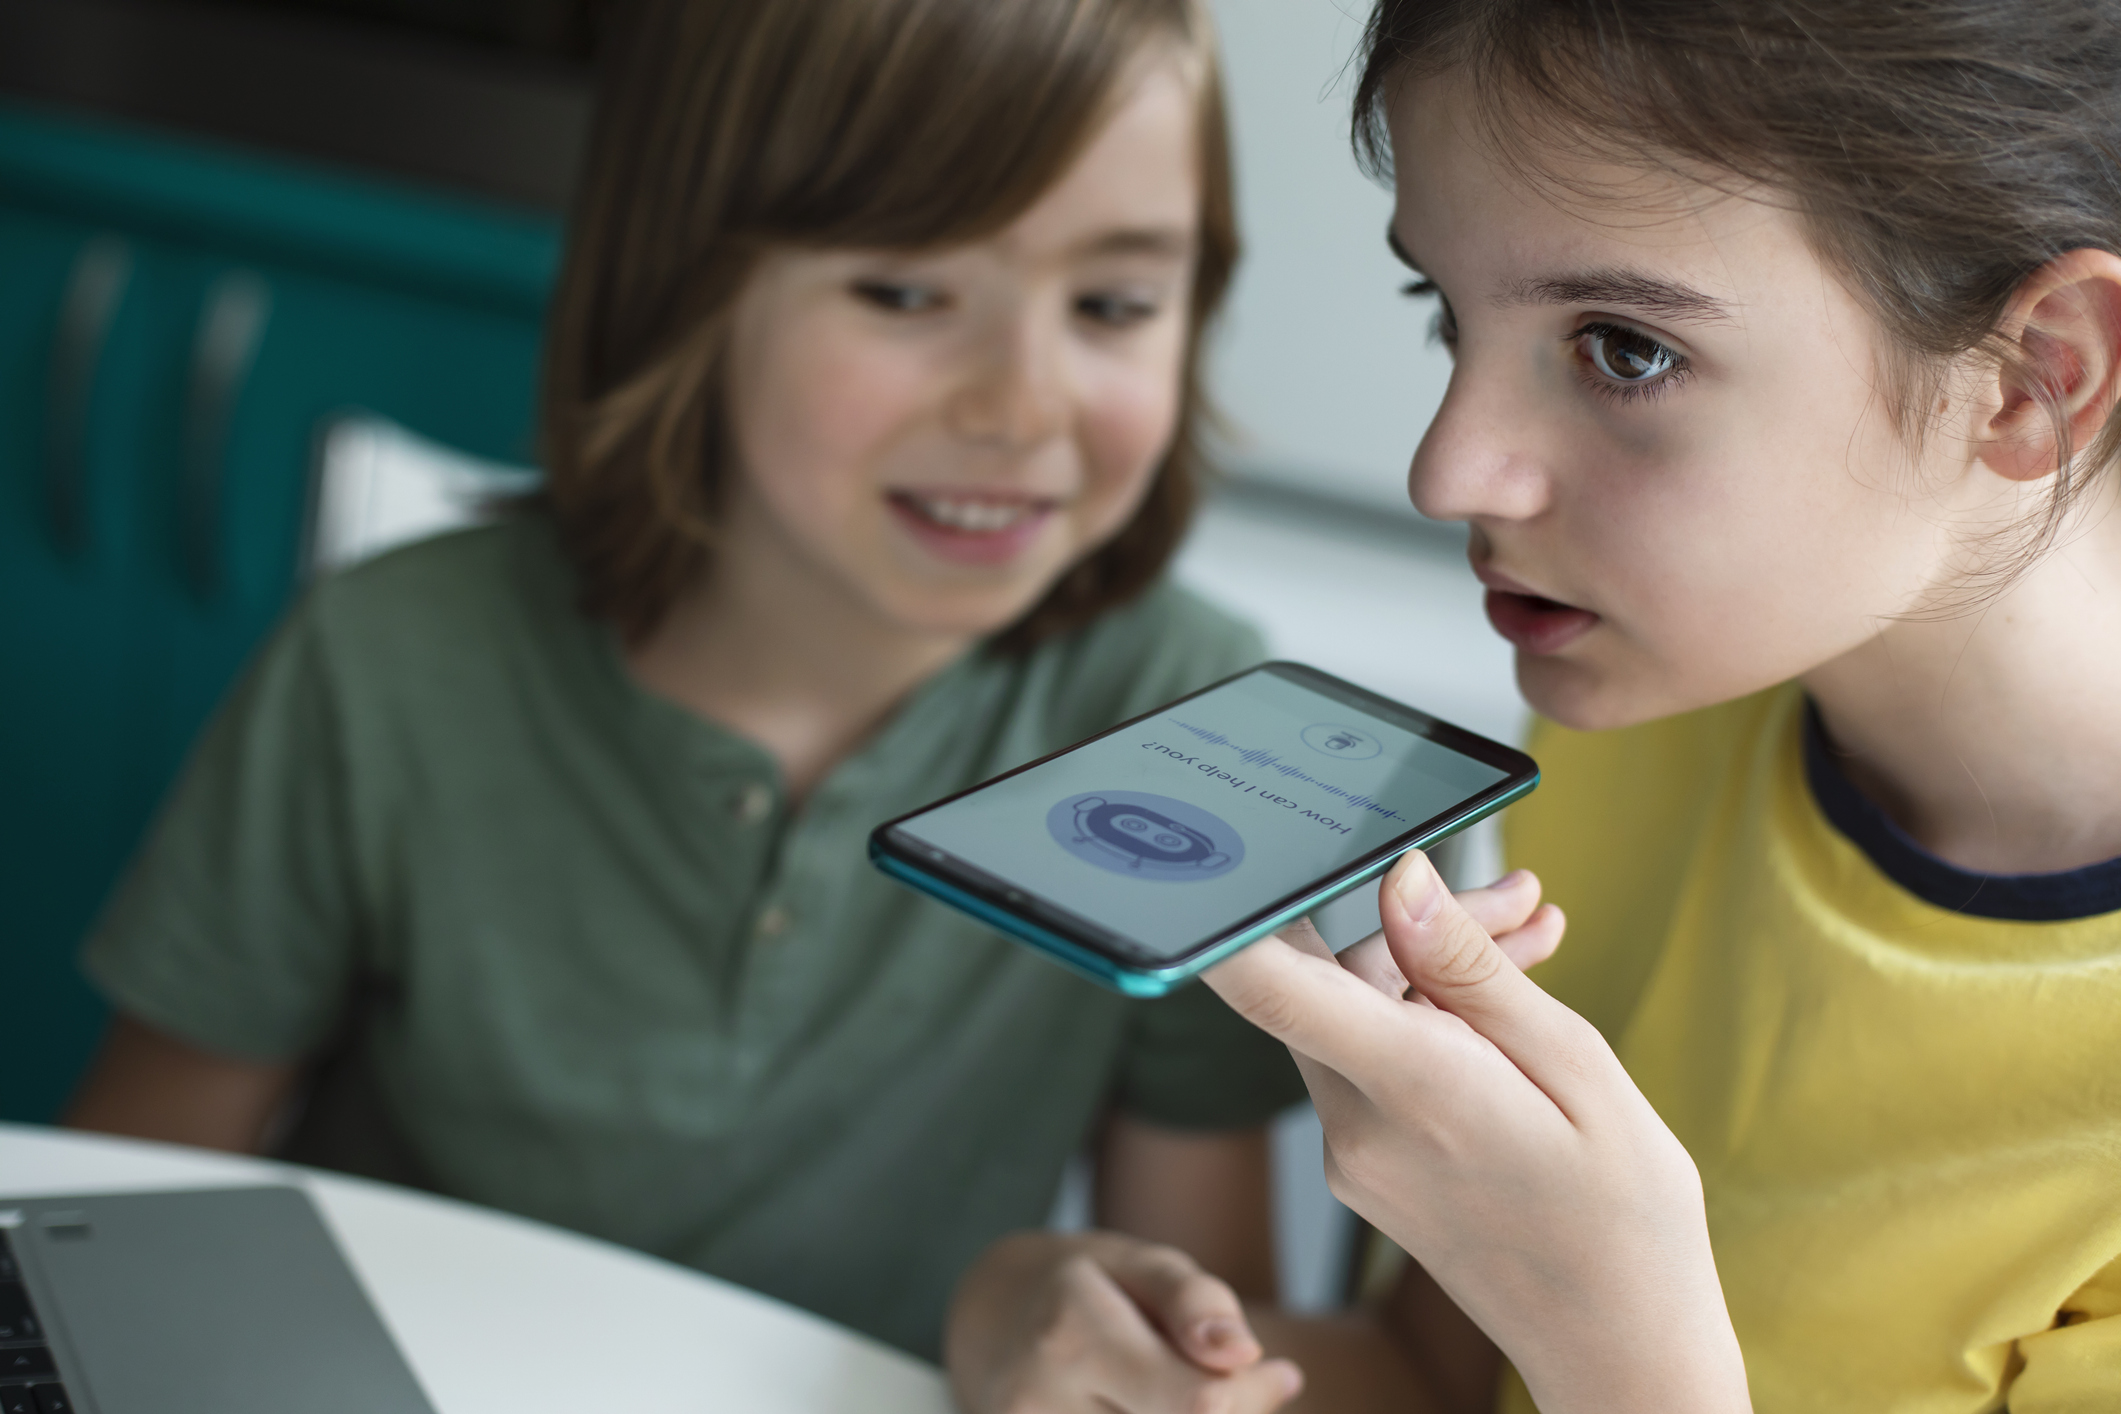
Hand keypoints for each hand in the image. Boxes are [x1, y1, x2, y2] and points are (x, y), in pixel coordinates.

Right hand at [945, 1230, 1303, 1413]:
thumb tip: (1242, 1353)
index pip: (1197, 1401)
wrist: (986, 1319)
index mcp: (1074, 1329)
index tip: (1274, 1373)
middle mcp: (1039, 1398)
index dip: (1250, 1396)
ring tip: (1183, 1396)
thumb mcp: (1140, 1264)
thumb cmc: (1080, 1285)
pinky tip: (1155, 1409)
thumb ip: (1196, 1303)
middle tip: (1240, 1388)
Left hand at [1204, 855, 1751, 1413]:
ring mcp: (1353, 1155)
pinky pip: (1372, 1063)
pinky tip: (1502, 1006)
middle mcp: (1357, 1126)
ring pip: (1357, 1015)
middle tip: (1523, 905)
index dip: (1230, 915)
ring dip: (1430, 968)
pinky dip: (1427, 1021)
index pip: (1272, 989)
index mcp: (1409, 1089)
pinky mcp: (1365, 1169)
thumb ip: (1473, 970)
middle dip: (1418, 925)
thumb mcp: (1575, 1066)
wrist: (1621, 1347)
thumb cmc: (1623, 1214)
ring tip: (1534, 940)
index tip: (1213, 859)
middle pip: (1333, 978)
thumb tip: (1399, 882)